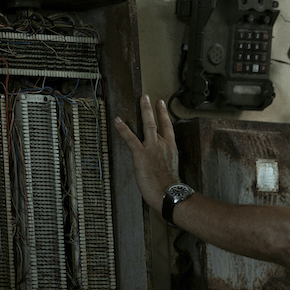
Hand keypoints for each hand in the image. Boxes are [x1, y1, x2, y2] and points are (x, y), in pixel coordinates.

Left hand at [114, 94, 180, 210]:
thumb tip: (159, 160)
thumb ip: (164, 160)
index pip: (168, 127)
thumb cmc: (169, 187)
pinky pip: (131, 139)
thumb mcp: (171, 169)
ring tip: (141, 100)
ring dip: (144, 111)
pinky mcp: (141, 154)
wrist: (168, 192)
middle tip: (148, 97)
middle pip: (158, 122)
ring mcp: (152, 148)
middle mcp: (162, 145)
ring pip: (148, 125)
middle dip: (153, 109)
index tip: (161, 105)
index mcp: (171, 149)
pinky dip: (123, 129)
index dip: (164, 115)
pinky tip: (118, 121)